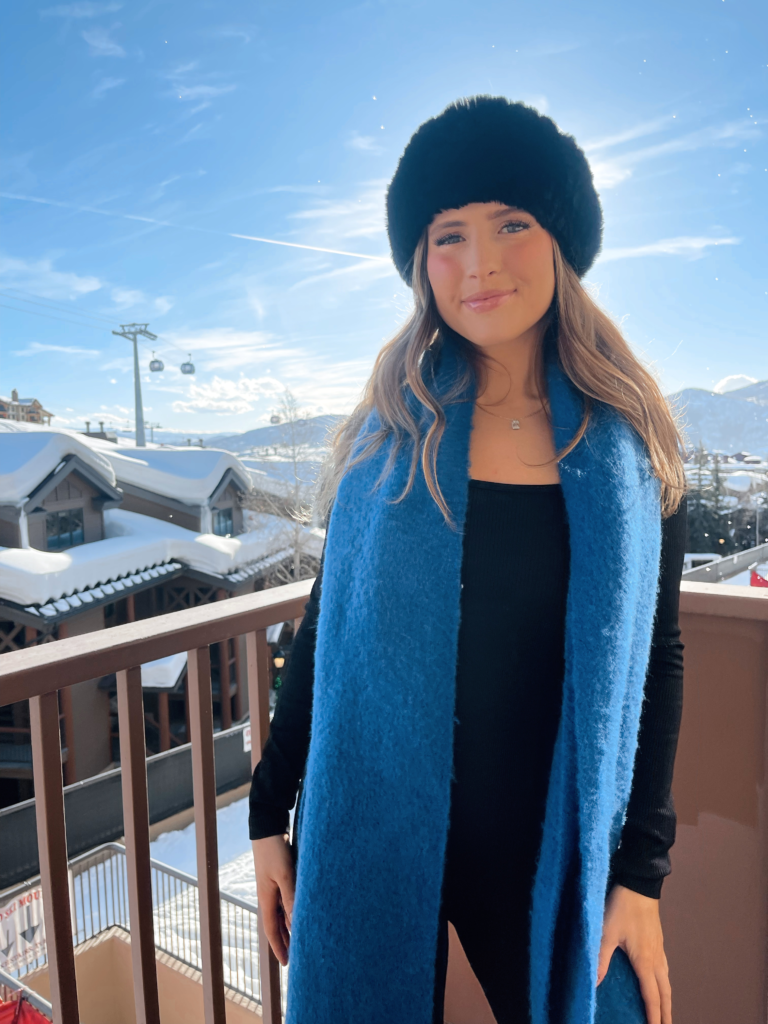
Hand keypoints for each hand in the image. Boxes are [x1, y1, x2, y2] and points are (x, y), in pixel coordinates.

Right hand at [252, 834, 295, 965]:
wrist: (268, 826)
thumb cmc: (275, 850)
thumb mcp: (285, 875)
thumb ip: (291, 898)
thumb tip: (296, 922)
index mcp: (266, 898)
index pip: (271, 930)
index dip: (279, 947)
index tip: (287, 963)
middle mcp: (268, 894)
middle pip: (276, 924)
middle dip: (285, 940)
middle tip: (296, 955)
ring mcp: (272, 885)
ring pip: (281, 912)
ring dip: (289, 926)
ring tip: (300, 939)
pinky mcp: (279, 876)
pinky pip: (285, 900)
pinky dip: (291, 910)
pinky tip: (299, 911)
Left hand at [597, 884, 671, 1023]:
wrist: (640, 884)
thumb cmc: (622, 907)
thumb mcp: (607, 932)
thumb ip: (600, 958)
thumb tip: (594, 982)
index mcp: (645, 962)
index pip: (652, 997)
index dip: (654, 1016)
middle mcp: (656, 959)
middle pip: (665, 993)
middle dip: (665, 1013)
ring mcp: (659, 949)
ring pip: (667, 982)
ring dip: (667, 1000)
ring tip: (665, 1012)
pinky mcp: (658, 941)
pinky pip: (665, 970)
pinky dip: (664, 984)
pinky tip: (659, 983)